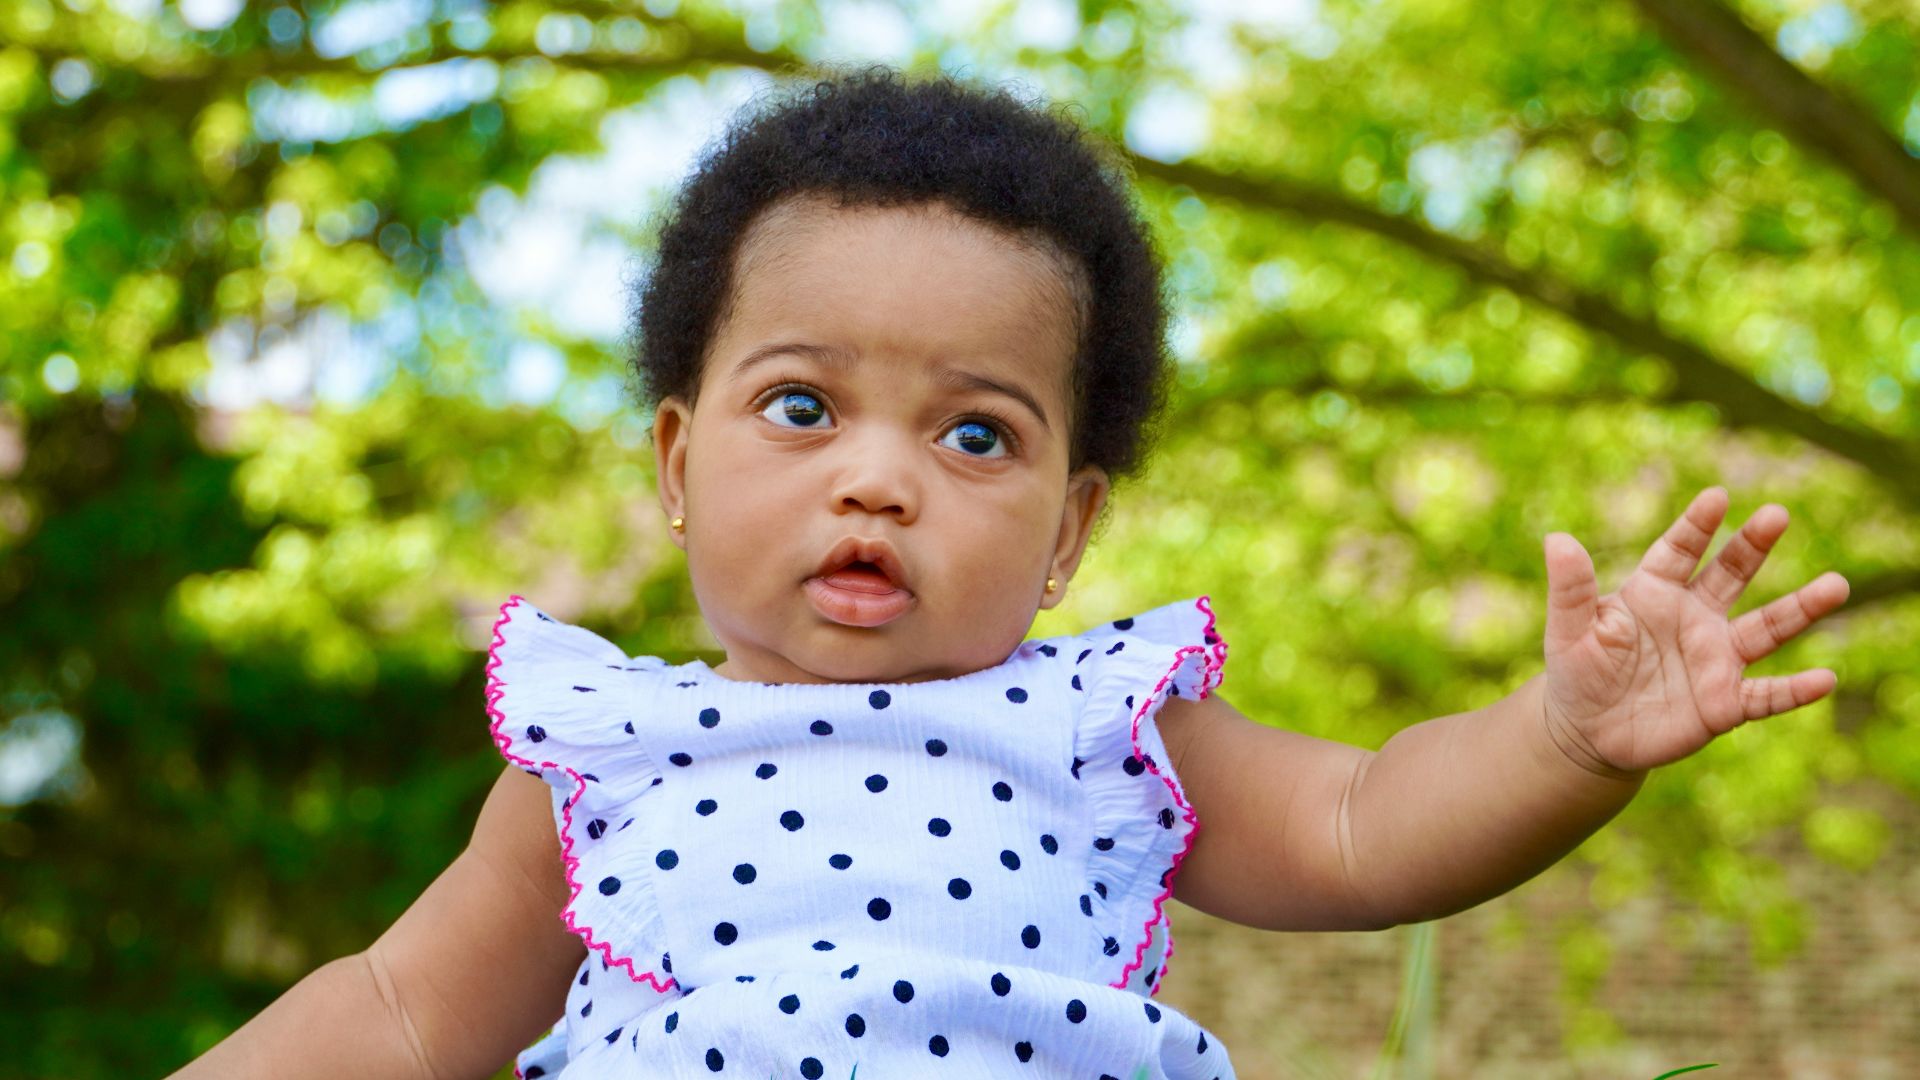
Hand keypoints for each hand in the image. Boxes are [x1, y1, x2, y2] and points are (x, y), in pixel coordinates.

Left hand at [1539, 486, 1849, 777]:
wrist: (1588, 732)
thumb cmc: (1579, 672)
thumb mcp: (1568, 631)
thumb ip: (1571, 589)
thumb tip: (1556, 539)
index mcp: (1654, 592)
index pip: (1679, 551)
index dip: (1696, 526)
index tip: (1716, 497)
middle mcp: (1693, 618)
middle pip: (1731, 575)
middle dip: (1753, 545)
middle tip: (1778, 514)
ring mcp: (1714, 659)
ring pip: (1766, 629)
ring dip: (1800, 609)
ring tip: (1836, 585)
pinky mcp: (1724, 704)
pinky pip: (1766, 696)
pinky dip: (1794, 691)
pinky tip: (1825, 680)